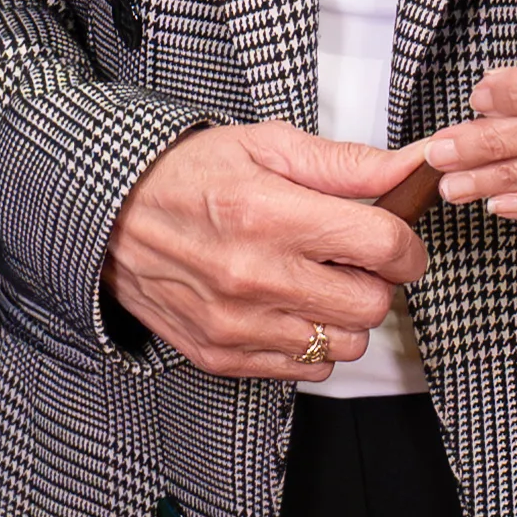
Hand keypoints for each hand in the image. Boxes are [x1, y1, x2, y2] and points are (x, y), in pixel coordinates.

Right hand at [107, 120, 432, 382]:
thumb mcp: (265, 146)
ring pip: (344, 345)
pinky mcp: (220, 354)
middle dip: (374, 281)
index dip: (405, 244)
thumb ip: (344, 164)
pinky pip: (304, 370)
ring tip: (315, 282)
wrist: (108, 215)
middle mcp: (254, 277)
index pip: (383, 247)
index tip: (396, 239)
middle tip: (350, 258)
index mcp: (270, 215)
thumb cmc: (185, 174)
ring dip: (343, 316)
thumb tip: (408, 169)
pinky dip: (309, 343)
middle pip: (372, 305)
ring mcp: (236, 324)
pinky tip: (287, 307)